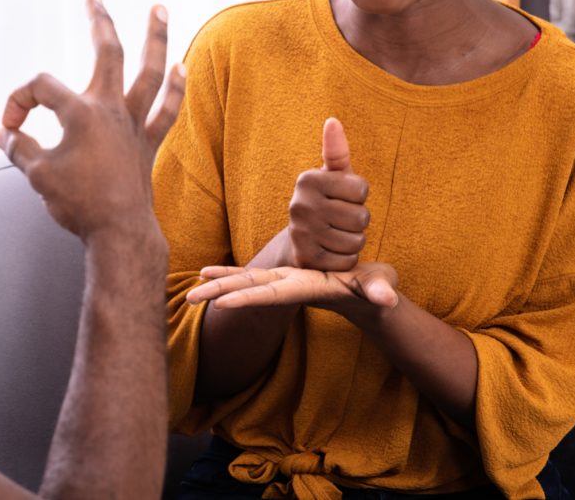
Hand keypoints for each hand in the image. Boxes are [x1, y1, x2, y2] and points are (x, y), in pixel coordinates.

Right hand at [0, 0, 185, 241]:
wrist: (119, 234)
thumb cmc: (77, 204)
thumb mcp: (37, 175)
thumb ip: (19, 149)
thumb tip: (4, 135)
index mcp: (79, 113)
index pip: (40, 88)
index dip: (18, 101)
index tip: (10, 129)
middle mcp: (110, 110)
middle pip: (107, 53)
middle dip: (99, 22)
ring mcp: (133, 125)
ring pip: (149, 72)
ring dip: (156, 39)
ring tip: (160, 8)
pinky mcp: (147, 144)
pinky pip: (166, 111)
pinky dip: (175, 89)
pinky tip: (183, 67)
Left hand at [186, 261, 398, 315]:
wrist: (371, 298)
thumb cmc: (377, 292)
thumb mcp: (381, 288)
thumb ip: (380, 292)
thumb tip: (386, 300)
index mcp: (307, 288)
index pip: (272, 294)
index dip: (247, 296)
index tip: (222, 302)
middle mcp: (291, 287)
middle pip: (250, 290)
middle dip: (220, 294)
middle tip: (188, 299)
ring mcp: (286, 282)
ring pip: (246, 283)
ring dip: (218, 285)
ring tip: (190, 290)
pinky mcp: (286, 277)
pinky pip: (252, 276)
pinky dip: (230, 274)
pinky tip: (209, 273)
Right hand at [284, 118, 370, 270]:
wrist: (299, 242)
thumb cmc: (325, 202)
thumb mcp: (331, 177)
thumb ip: (336, 151)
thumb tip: (332, 121)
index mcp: (307, 179)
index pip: (361, 188)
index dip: (359, 196)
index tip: (343, 198)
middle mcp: (299, 204)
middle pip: (362, 217)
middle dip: (358, 222)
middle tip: (340, 221)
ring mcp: (301, 233)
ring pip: (356, 241)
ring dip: (353, 241)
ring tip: (336, 236)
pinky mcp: (306, 259)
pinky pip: (347, 261)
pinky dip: (345, 260)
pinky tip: (332, 252)